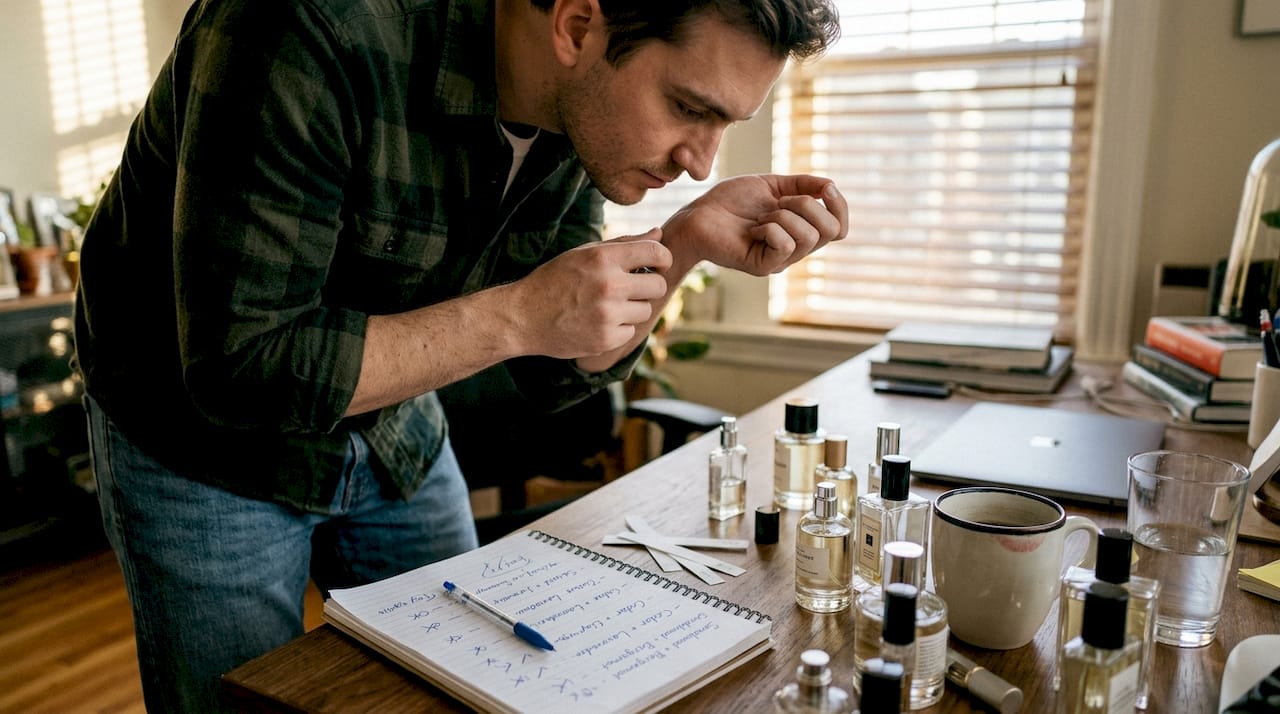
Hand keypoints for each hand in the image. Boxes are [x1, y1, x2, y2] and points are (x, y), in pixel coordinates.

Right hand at [510, 230, 671, 358]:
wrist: (522, 317)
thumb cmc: (555, 280)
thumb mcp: (584, 253)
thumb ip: (624, 244)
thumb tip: (658, 235)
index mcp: (603, 258)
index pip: (656, 252)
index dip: (663, 258)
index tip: (657, 264)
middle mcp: (608, 285)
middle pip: (658, 286)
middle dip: (649, 286)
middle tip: (631, 288)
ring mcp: (607, 315)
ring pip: (645, 310)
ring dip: (632, 309)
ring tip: (606, 306)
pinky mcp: (605, 339)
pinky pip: (630, 331)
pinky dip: (618, 328)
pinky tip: (597, 322)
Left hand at [661, 174, 847, 275]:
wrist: (698, 215)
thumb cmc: (730, 201)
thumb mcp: (771, 185)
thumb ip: (802, 185)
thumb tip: (830, 185)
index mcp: (800, 231)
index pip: (839, 228)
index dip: (840, 207)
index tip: (826, 188)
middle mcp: (795, 250)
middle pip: (831, 232)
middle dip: (808, 206)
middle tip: (779, 202)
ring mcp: (780, 261)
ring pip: (809, 237)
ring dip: (785, 214)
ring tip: (761, 215)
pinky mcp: (763, 267)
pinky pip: (785, 245)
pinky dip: (771, 227)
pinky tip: (754, 228)